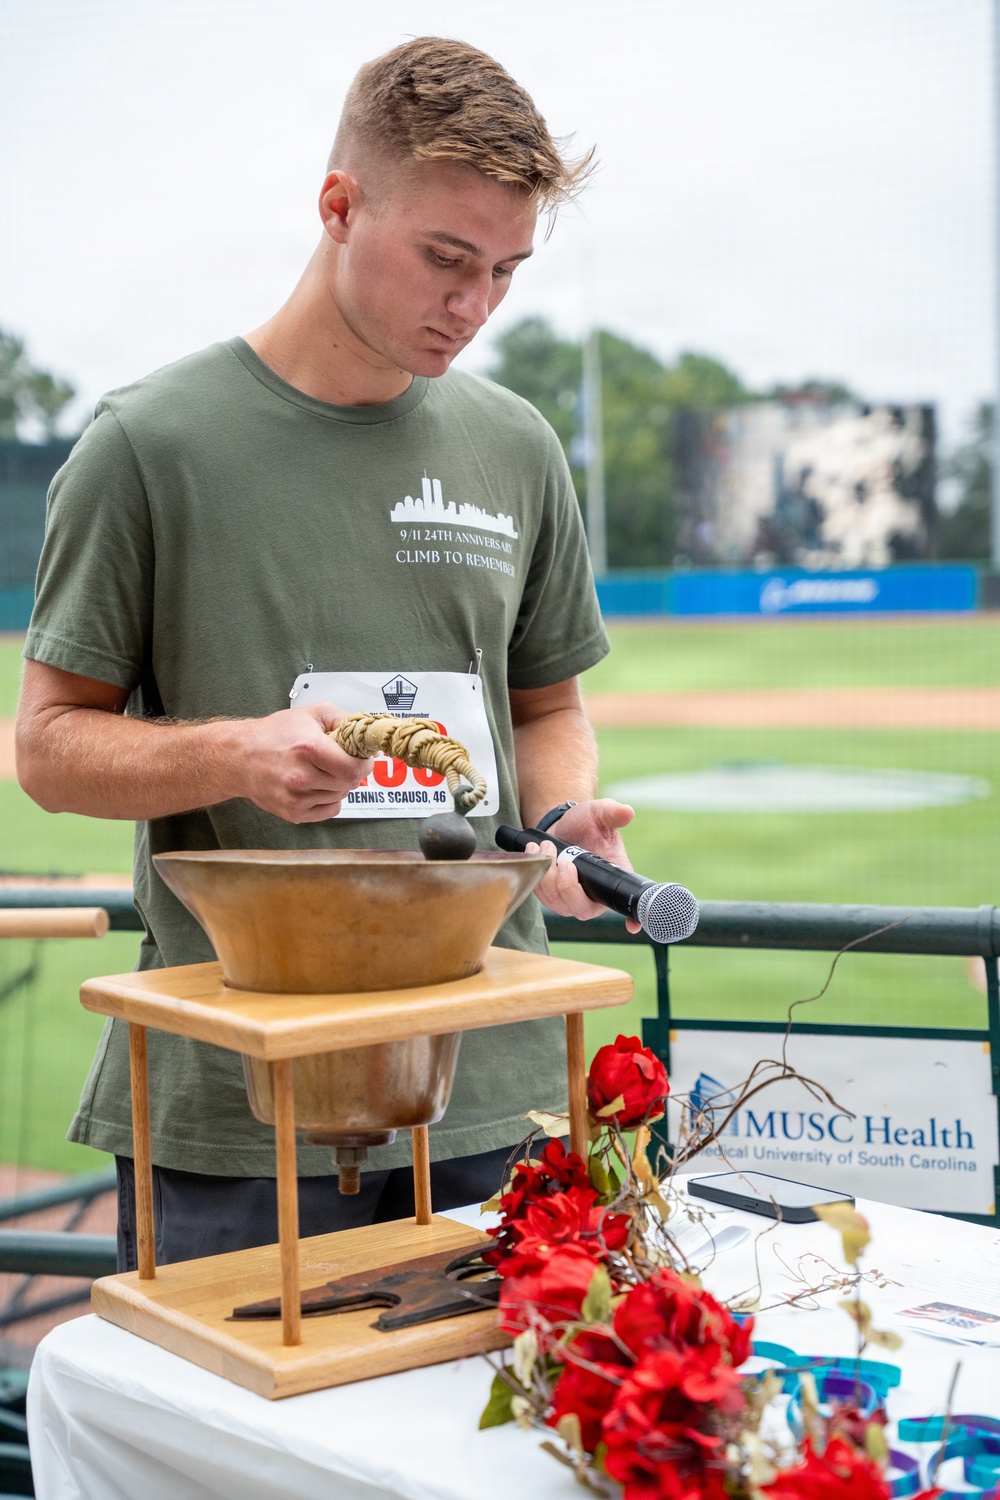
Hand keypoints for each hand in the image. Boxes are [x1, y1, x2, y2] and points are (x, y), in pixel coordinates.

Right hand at [229, 702, 373, 822]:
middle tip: (337, 760)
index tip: (361, 758)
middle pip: (349, 783)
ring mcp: (296, 798)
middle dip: (350, 771)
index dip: (364, 763)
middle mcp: (301, 776)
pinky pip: (330, 810)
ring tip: (319, 770)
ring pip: (340, 796)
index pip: (354, 768)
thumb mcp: (312, 714)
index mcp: (308, 748)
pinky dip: (329, 798)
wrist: (240, 757)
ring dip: (338, 784)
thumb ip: (344, 720)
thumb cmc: (275, 734)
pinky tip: (315, 785)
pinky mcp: (293, 813)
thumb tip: (367, 734)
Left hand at [526, 798, 640, 932]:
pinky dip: (536, 873)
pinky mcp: (551, 896)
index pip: (625, 905)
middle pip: (581, 908)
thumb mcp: (599, 813)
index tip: (632, 926)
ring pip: (556, 903)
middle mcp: (593, 895)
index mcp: (612, 880)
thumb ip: (612, 812)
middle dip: (567, 886)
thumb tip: (627, 812)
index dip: (631, 919)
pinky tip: (535, 851)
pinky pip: (540, 895)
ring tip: (546, 846)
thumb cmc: (586, 823)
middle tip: (563, 860)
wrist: (562, 824)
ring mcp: (570, 899)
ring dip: (547, 875)